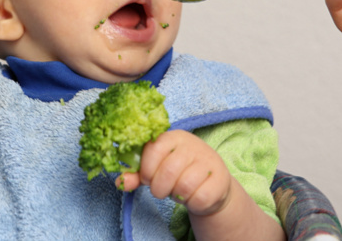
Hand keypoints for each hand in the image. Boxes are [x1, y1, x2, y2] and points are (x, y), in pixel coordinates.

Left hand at [119, 130, 283, 239]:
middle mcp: (192, 144)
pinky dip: (192, 204)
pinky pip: (199, 198)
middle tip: (162, 190)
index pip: (153, 149)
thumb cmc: (178, 173)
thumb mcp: (156, 170)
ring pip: (184, 186)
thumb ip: (137, 175)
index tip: (148, 178)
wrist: (210, 184)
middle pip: (168, 171)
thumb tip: (120, 182)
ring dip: (176, 196)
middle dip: (159, 188)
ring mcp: (209, 160)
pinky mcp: (221, 179)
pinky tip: (193, 196)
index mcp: (173, 136)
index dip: (146, 169)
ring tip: (178, 191)